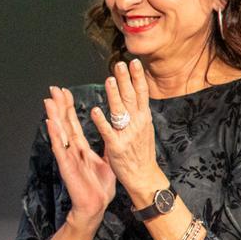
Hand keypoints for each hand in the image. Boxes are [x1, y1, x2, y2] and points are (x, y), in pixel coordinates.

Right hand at [45, 85, 115, 221]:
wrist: (96, 206)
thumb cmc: (100, 188)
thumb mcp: (107, 163)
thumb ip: (107, 148)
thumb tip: (112, 134)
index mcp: (81, 148)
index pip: (73, 123)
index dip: (69, 108)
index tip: (65, 92)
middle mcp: (72, 150)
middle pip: (64, 123)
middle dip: (59, 106)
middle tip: (53, 89)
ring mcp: (68, 157)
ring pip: (59, 133)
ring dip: (54, 116)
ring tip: (49, 101)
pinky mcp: (66, 165)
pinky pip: (60, 147)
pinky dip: (55, 135)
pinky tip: (50, 123)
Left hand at [89, 60, 166, 202]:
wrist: (144, 177)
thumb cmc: (142, 153)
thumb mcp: (144, 129)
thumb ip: (138, 113)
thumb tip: (135, 95)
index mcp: (143, 118)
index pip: (141, 93)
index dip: (138, 77)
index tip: (133, 62)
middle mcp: (137, 124)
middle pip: (131, 97)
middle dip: (125, 80)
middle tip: (119, 64)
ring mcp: (127, 135)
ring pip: (120, 111)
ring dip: (114, 95)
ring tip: (109, 80)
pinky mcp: (116, 146)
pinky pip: (108, 132)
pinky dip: (102, 121)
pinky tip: (95, 110)